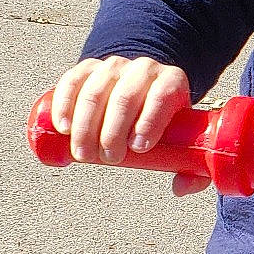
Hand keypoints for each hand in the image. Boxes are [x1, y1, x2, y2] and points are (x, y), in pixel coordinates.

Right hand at [47, 56, 208, 196]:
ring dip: (86, 126)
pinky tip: (63, 128)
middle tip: (108, 159)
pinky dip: (65, 104)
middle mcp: (144, 69)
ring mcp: (114, 66)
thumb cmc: (163, 120)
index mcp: (172, 82)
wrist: (143, 88)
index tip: (138, 148)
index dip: (149, 122)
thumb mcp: (183, 138)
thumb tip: (180, 187)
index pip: (161, 97)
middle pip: (125, 97)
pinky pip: (73, 81)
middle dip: (113, 131)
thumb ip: (190, 167)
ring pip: (96, 92)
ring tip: (83, 155)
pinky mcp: (88, 68)